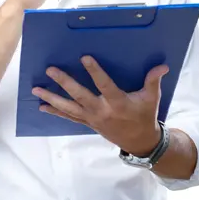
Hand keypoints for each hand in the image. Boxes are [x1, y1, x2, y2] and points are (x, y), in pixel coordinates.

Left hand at [32, 56, 169, 156]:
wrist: (139, 142)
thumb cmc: (144, 116)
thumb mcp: (151, 98)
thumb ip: (153, 81)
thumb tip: (163, 66)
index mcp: (118, 102)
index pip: (104, 85)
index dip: (95, 71)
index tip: (84, 57)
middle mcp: (101, 110)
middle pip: (79, 95)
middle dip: (64, 82)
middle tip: (50, 70)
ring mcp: (92, 118)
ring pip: (68, 107)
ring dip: (51, 98)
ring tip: (36, 89)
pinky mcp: (87, 123)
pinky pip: (68, 117)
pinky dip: (55, 112)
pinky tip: (41, 106)